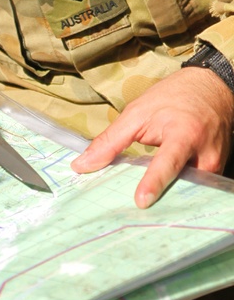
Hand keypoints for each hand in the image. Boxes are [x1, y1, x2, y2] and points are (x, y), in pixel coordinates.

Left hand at [72, 67, 233, 206]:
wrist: (213, 86)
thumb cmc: (173, 97)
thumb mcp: (137, 113)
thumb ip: (110, 141)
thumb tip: (81, 166)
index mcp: (185, 134)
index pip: (168, 163)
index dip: (154, 182)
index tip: (142, 201)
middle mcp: (206, 153)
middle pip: (180, 184)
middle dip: (159, 198)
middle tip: (133, 213)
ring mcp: (216, 164)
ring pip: (189, 190)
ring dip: (168, 198)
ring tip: (148, 208)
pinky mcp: (218, 172)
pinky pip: (197, 188)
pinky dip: (178, 192)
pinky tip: (163, 198)